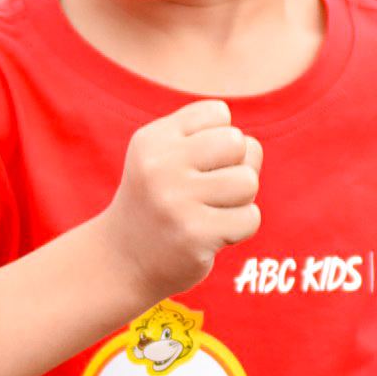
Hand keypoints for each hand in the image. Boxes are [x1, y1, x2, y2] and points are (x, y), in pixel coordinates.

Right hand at [98, 99, 263, 301]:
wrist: (123, 261)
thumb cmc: (161, 203)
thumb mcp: (172, 159)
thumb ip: (216, 142)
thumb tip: (253, 150)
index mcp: (153, 139)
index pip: (218, 113)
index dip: (218, 141)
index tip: (194, 165)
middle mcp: (159, 166)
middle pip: (238, 143)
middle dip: (235, 167)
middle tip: (208, 192)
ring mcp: (176, 201)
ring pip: (248, 181)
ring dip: (240, 200)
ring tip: (209, 212)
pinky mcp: (195, 235)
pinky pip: (250, 218)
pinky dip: (239, 229)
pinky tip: (211, 235)